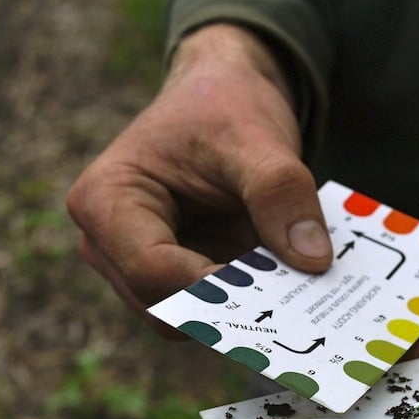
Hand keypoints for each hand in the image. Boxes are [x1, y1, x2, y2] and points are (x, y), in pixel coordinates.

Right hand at [67, 24, 331, 331]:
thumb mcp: (257, 139)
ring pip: (195, 319)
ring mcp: (138, 268)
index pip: (152, 272)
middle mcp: (108, 246)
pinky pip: (215, 311)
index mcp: (105, 202)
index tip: (277, 286)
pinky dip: (254, 301)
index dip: (215, 287)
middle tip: (301, 294)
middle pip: (169, 308)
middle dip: (234, 304)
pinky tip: (291, 279)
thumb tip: (313, 261)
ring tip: (298, 279)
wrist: (224, 99)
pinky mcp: (176, 280)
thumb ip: (281, 193)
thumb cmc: (224, 107)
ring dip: (248, 305)